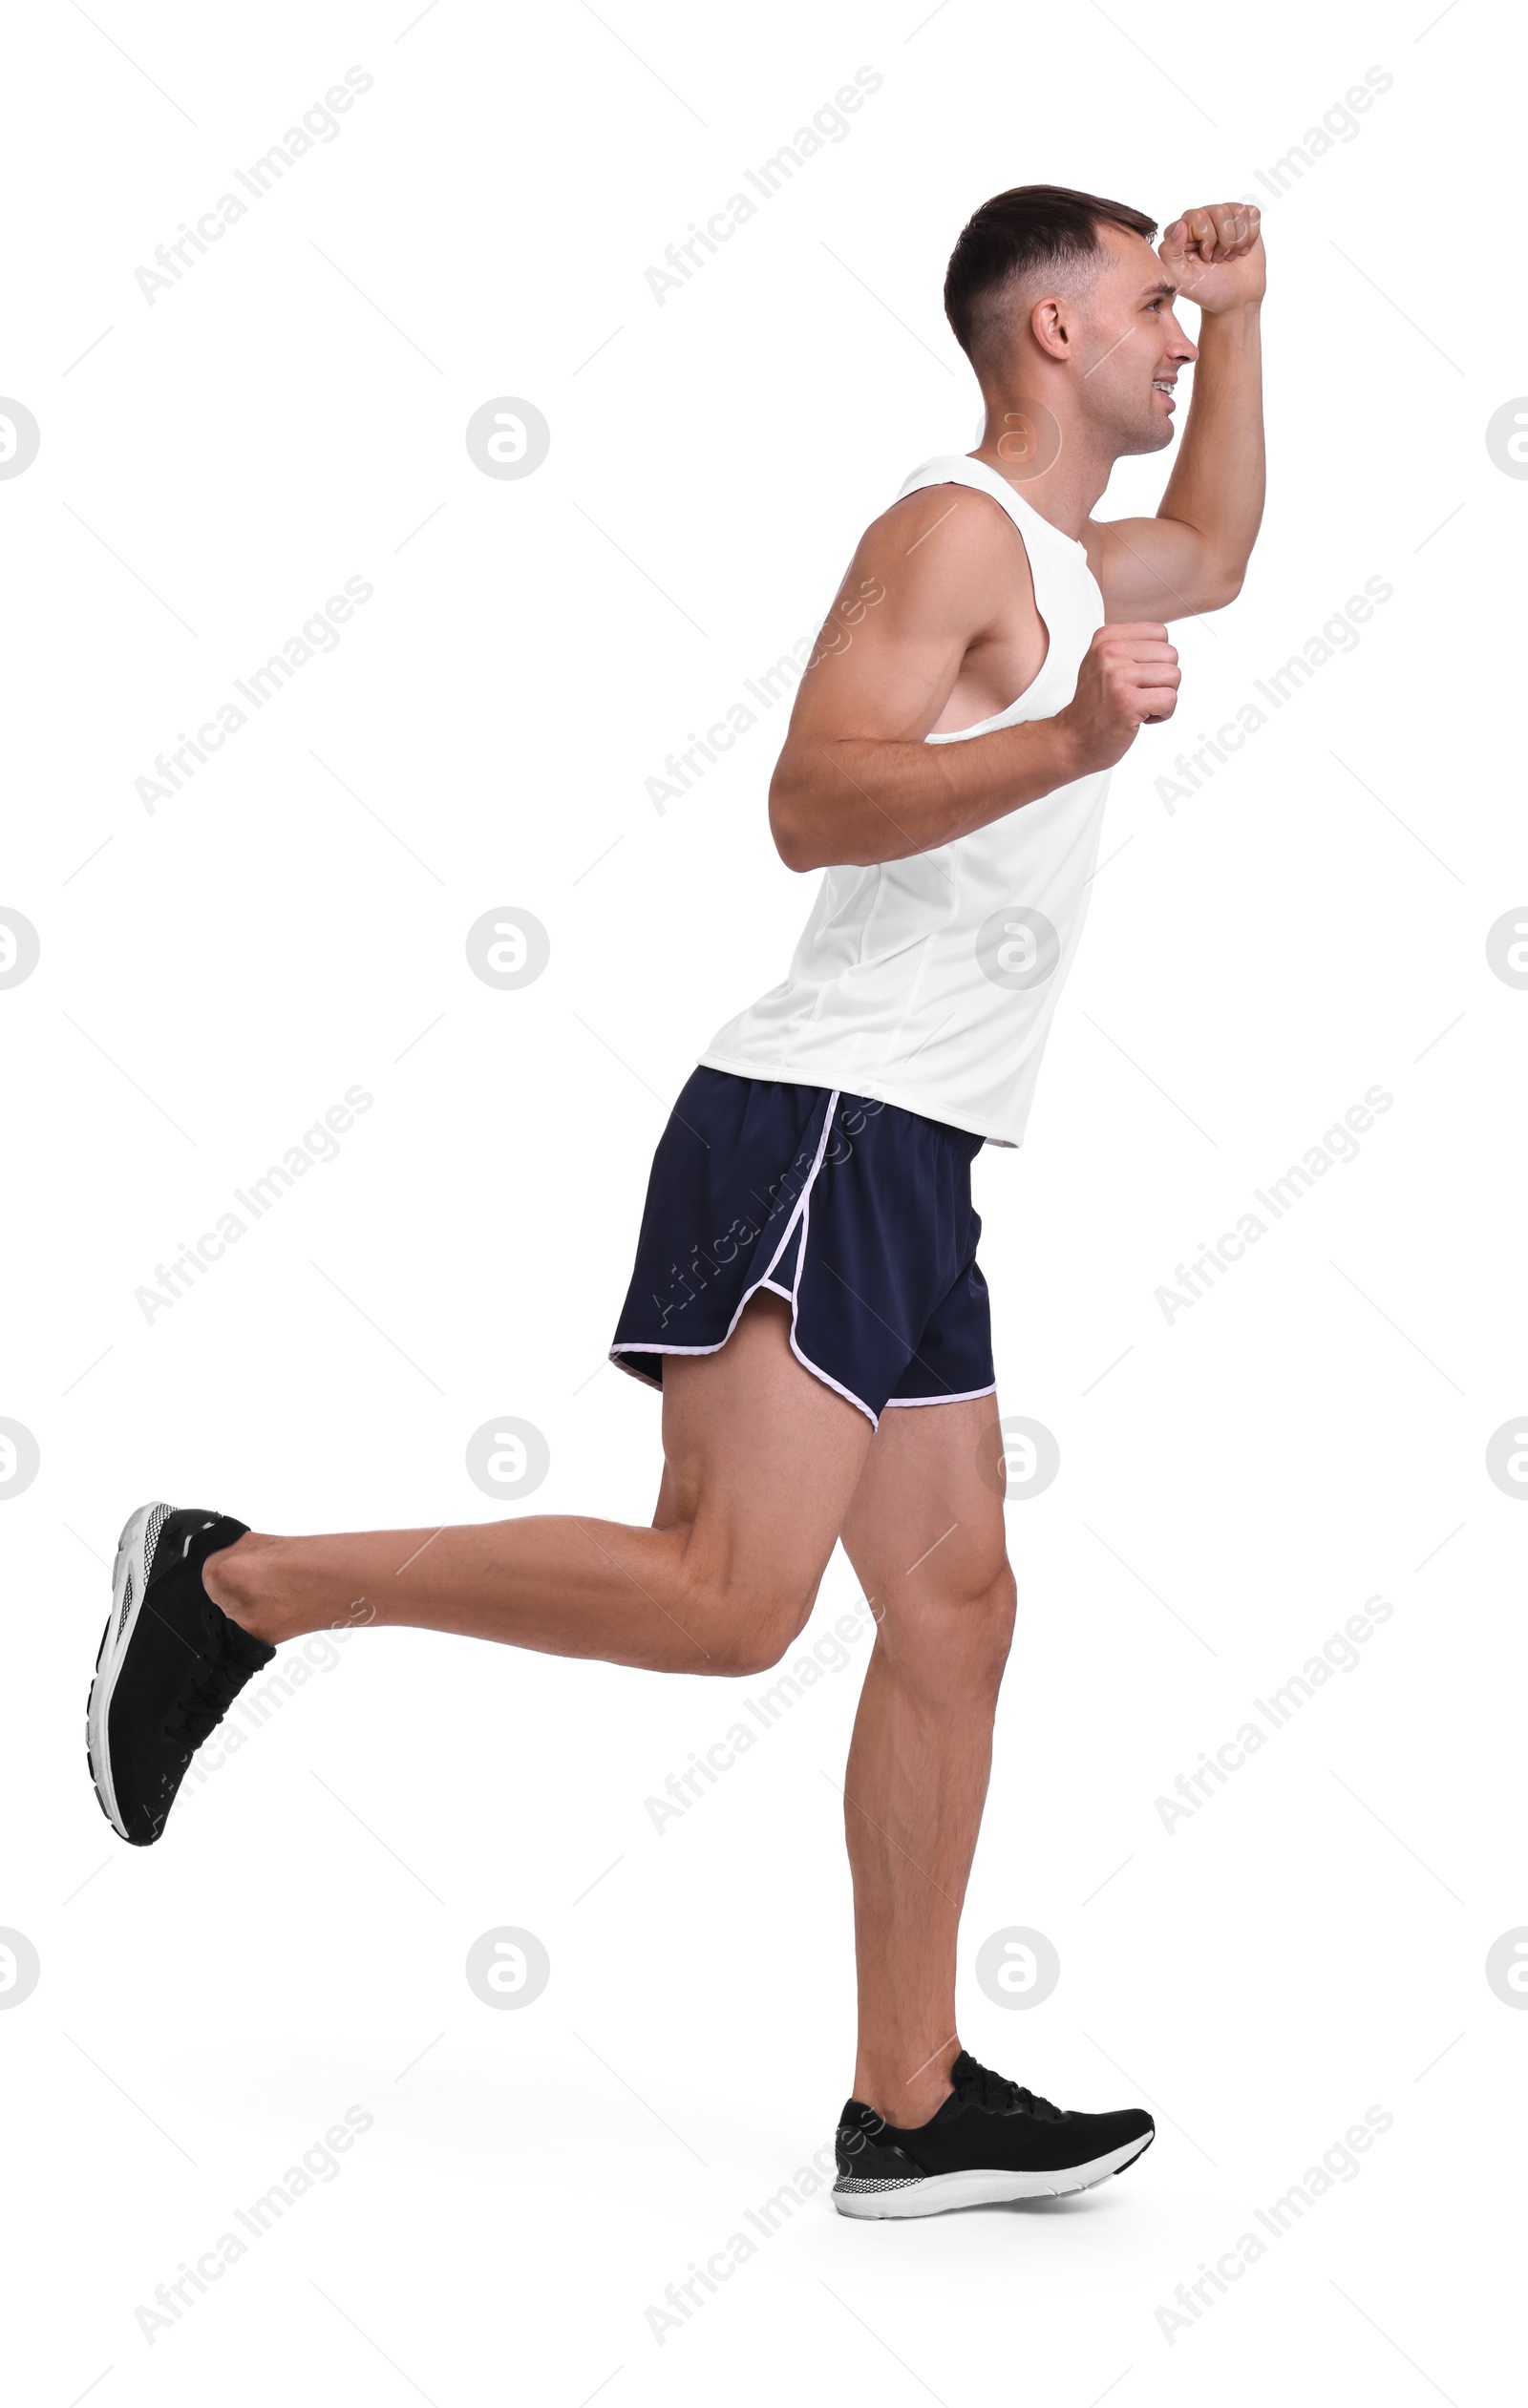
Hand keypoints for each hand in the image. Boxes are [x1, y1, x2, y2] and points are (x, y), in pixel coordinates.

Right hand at [1053, 623, 1179, 774]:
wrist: (1073, 739)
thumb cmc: (1094, 705)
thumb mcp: (1102, 662)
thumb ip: (1130, 646)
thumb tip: (1164, 643)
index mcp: (1106, 637)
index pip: (1160, 633)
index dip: (1157, 659)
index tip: (1137, 676)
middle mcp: (1109, 652)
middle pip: (1171, 654)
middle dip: (1164, 679)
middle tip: (1140, 694)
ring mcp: (1117, 677)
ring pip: (1174, 676)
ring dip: (1164, 697)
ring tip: (1140, 706)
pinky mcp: (1127, 702)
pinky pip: (1170, 699)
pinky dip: (1163, 714)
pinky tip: (1141, 718)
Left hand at [1160, 203, 1264, 314]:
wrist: (1236, 299)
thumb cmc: (1207, 290)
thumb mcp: (1182, 279)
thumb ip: (1169, 253)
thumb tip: (1181, 225)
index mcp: (1180, 230)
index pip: (1197, 217)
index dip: (1207, 240)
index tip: (1206, 260)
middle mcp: (1200, 219)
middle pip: (1219, 211)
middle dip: (1224, 242)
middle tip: (1218, 260)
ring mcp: (1221, 217)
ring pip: (1237, 212)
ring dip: (1237, 241)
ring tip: (1229, 256)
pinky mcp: (1243, 219)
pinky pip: (1252, 213)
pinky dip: (1251, 236)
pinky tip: (1242, 250)